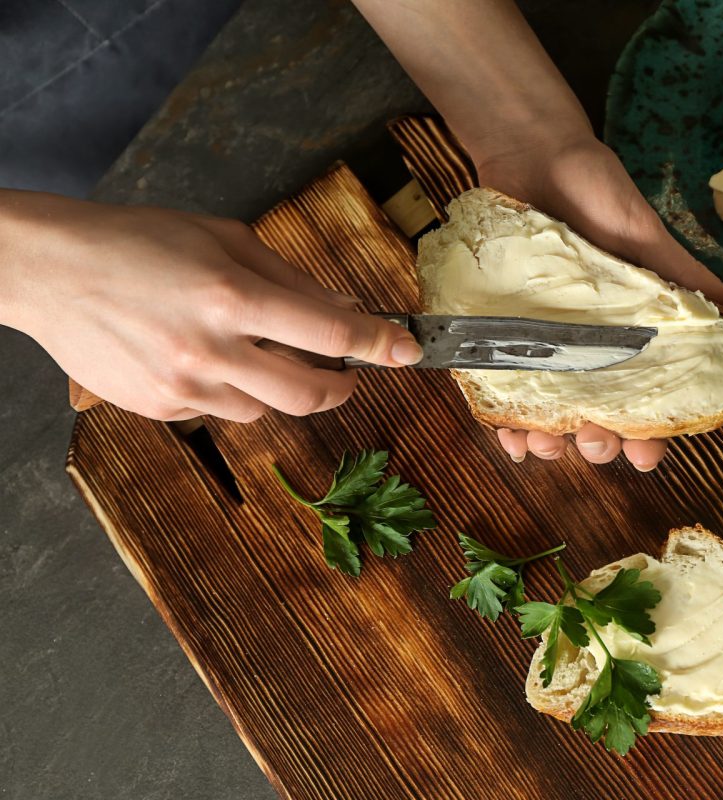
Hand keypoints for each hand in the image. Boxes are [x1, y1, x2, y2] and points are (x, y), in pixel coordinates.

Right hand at [0, 192, 422, 421]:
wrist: (50, 271)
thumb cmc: (136, 241)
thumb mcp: (223, 238)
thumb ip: (290, 278)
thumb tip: (343, 304)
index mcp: (232, 296)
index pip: (329, 331)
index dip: (377, 343)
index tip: (407, 350)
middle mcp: (211, 349)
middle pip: (308, 393)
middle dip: (342, 387)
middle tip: (349, 374)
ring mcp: (183, 385)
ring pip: (265, 410)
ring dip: (280, 387)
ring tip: (259, 353)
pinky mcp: (159, 408)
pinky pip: (219, 413)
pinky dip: (231, 393)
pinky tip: (209, 360)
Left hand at [476, 135, 722, 470]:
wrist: (531, 152)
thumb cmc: (596, 191)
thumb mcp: (645, 235)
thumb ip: (685, 277)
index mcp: (631, 333)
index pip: (646, 399)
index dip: (649, 435)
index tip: (646, 455)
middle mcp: (588, 347)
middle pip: (597, 418)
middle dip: (599, 445)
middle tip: (596, 443)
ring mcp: (541, 344)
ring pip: (547, 413)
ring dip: (550, 441)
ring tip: (546, 446)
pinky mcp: (499, 333)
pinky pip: (499, 389)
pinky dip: (503, 419)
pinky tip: (507, 437)